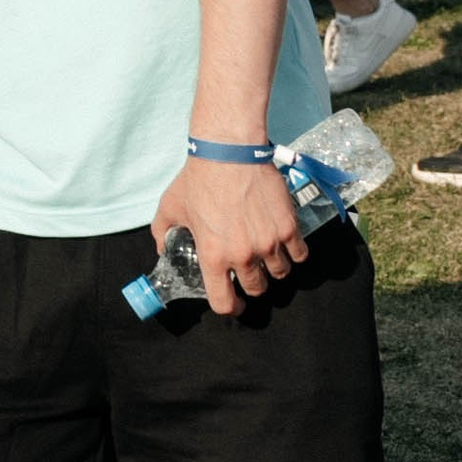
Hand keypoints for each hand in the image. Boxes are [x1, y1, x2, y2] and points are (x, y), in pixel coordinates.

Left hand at [155, 151, 300, 316]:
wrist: (229, 152)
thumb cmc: (198, 179)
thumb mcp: (170, 208)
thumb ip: (163, 234)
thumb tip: (162, 249)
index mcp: (213, 256)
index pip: (224, 302)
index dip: (230, 308)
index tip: (235, 304)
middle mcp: (243, 256)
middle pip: (257, 289)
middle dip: (253, 283)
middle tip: (249, 270)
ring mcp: (269, 243)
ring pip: (280, 273)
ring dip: (274, 268)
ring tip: (267, 254)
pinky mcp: (287, 228)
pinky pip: (299, 254)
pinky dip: (294, 252)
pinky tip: (285, 243)